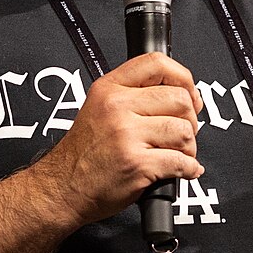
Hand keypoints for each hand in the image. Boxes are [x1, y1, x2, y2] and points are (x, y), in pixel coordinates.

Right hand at [41, 54, 203, 226]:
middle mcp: (117, 107)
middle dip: (190, 121)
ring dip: (189, 148)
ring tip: (178, 154)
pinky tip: (184, 171)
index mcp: (109, 89)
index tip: (190, 96)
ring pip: (184, 131)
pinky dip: (190, 170)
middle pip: (179, 100)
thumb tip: (178, 95)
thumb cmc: (82, 155)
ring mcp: (127, 135)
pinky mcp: (136, 164)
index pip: (157, 64)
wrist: (62, 188)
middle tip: (182, 135)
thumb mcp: (98, 109)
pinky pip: (181, 161)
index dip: (183, 79)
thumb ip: (132, 97)